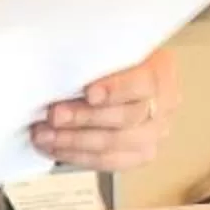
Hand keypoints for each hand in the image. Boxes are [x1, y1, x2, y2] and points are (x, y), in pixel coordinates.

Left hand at [32, 50, 179, 170]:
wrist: (116, 76)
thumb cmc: (109, 59)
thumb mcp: (108, 47)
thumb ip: (94, 55)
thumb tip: (61, 63)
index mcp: (159, 71)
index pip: (143, 82)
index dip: (116, 89)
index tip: (89, 93)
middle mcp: (163, 103)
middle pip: (128, 117)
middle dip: (85, 118)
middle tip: (54, 115)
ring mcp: (154, 132)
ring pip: (117, 144)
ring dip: (75, 141)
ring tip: (46, 134)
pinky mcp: (139, 153)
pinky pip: (110, 161)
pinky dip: (78, 156)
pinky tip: (56, 148)